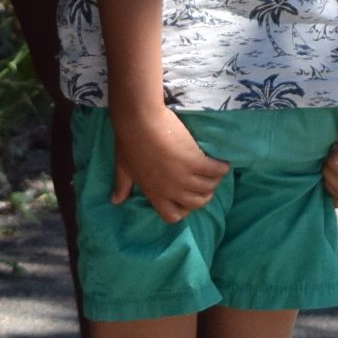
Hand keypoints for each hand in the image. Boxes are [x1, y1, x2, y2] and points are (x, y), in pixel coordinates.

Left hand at [110, 105, 226, 224]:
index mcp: (154, 194)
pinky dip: (222, 168)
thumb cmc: (129, 142)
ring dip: (213, 180)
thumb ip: (122, 186)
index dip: (182, 208)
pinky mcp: (194, 161)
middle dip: (202, 194)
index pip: (173, 216)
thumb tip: (114, 201)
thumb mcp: (123, 168)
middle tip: (204, 180)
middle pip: (196, 203)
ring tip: (214, 170)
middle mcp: (171, 190)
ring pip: (208, 188)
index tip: (185, 195)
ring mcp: (184, 177)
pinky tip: (222, 162)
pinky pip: (216, 171)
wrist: (139, 121)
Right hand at [323, 127, 337, 209]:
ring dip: (331, 171)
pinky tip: (337, 145)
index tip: (321, 172)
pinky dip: (335, 161)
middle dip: (330, 182)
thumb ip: (331, 162)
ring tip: (333, 150)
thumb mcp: (333, 144)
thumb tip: (313, 183)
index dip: (330, 191)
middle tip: (328, 159)